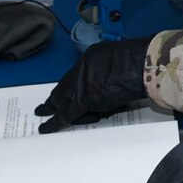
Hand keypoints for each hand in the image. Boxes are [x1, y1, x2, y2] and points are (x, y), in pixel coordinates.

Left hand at [35, 38, 153, 131]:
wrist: (139, 65)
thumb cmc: (134, 58)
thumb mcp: (114, 55)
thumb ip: (102, 66)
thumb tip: (100, 76)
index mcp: (88, 59)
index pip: (72, 77)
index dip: (66, 88)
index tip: (60, 93)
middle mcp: (80, 72)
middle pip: (62, 90)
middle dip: (53, 101)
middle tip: (43, 108)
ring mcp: (81, 86)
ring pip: (64, 103)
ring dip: (59, 111)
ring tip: (48, 118)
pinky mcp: (85, 102)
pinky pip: (67, 115)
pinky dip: (54, 122)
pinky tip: (45, 128)